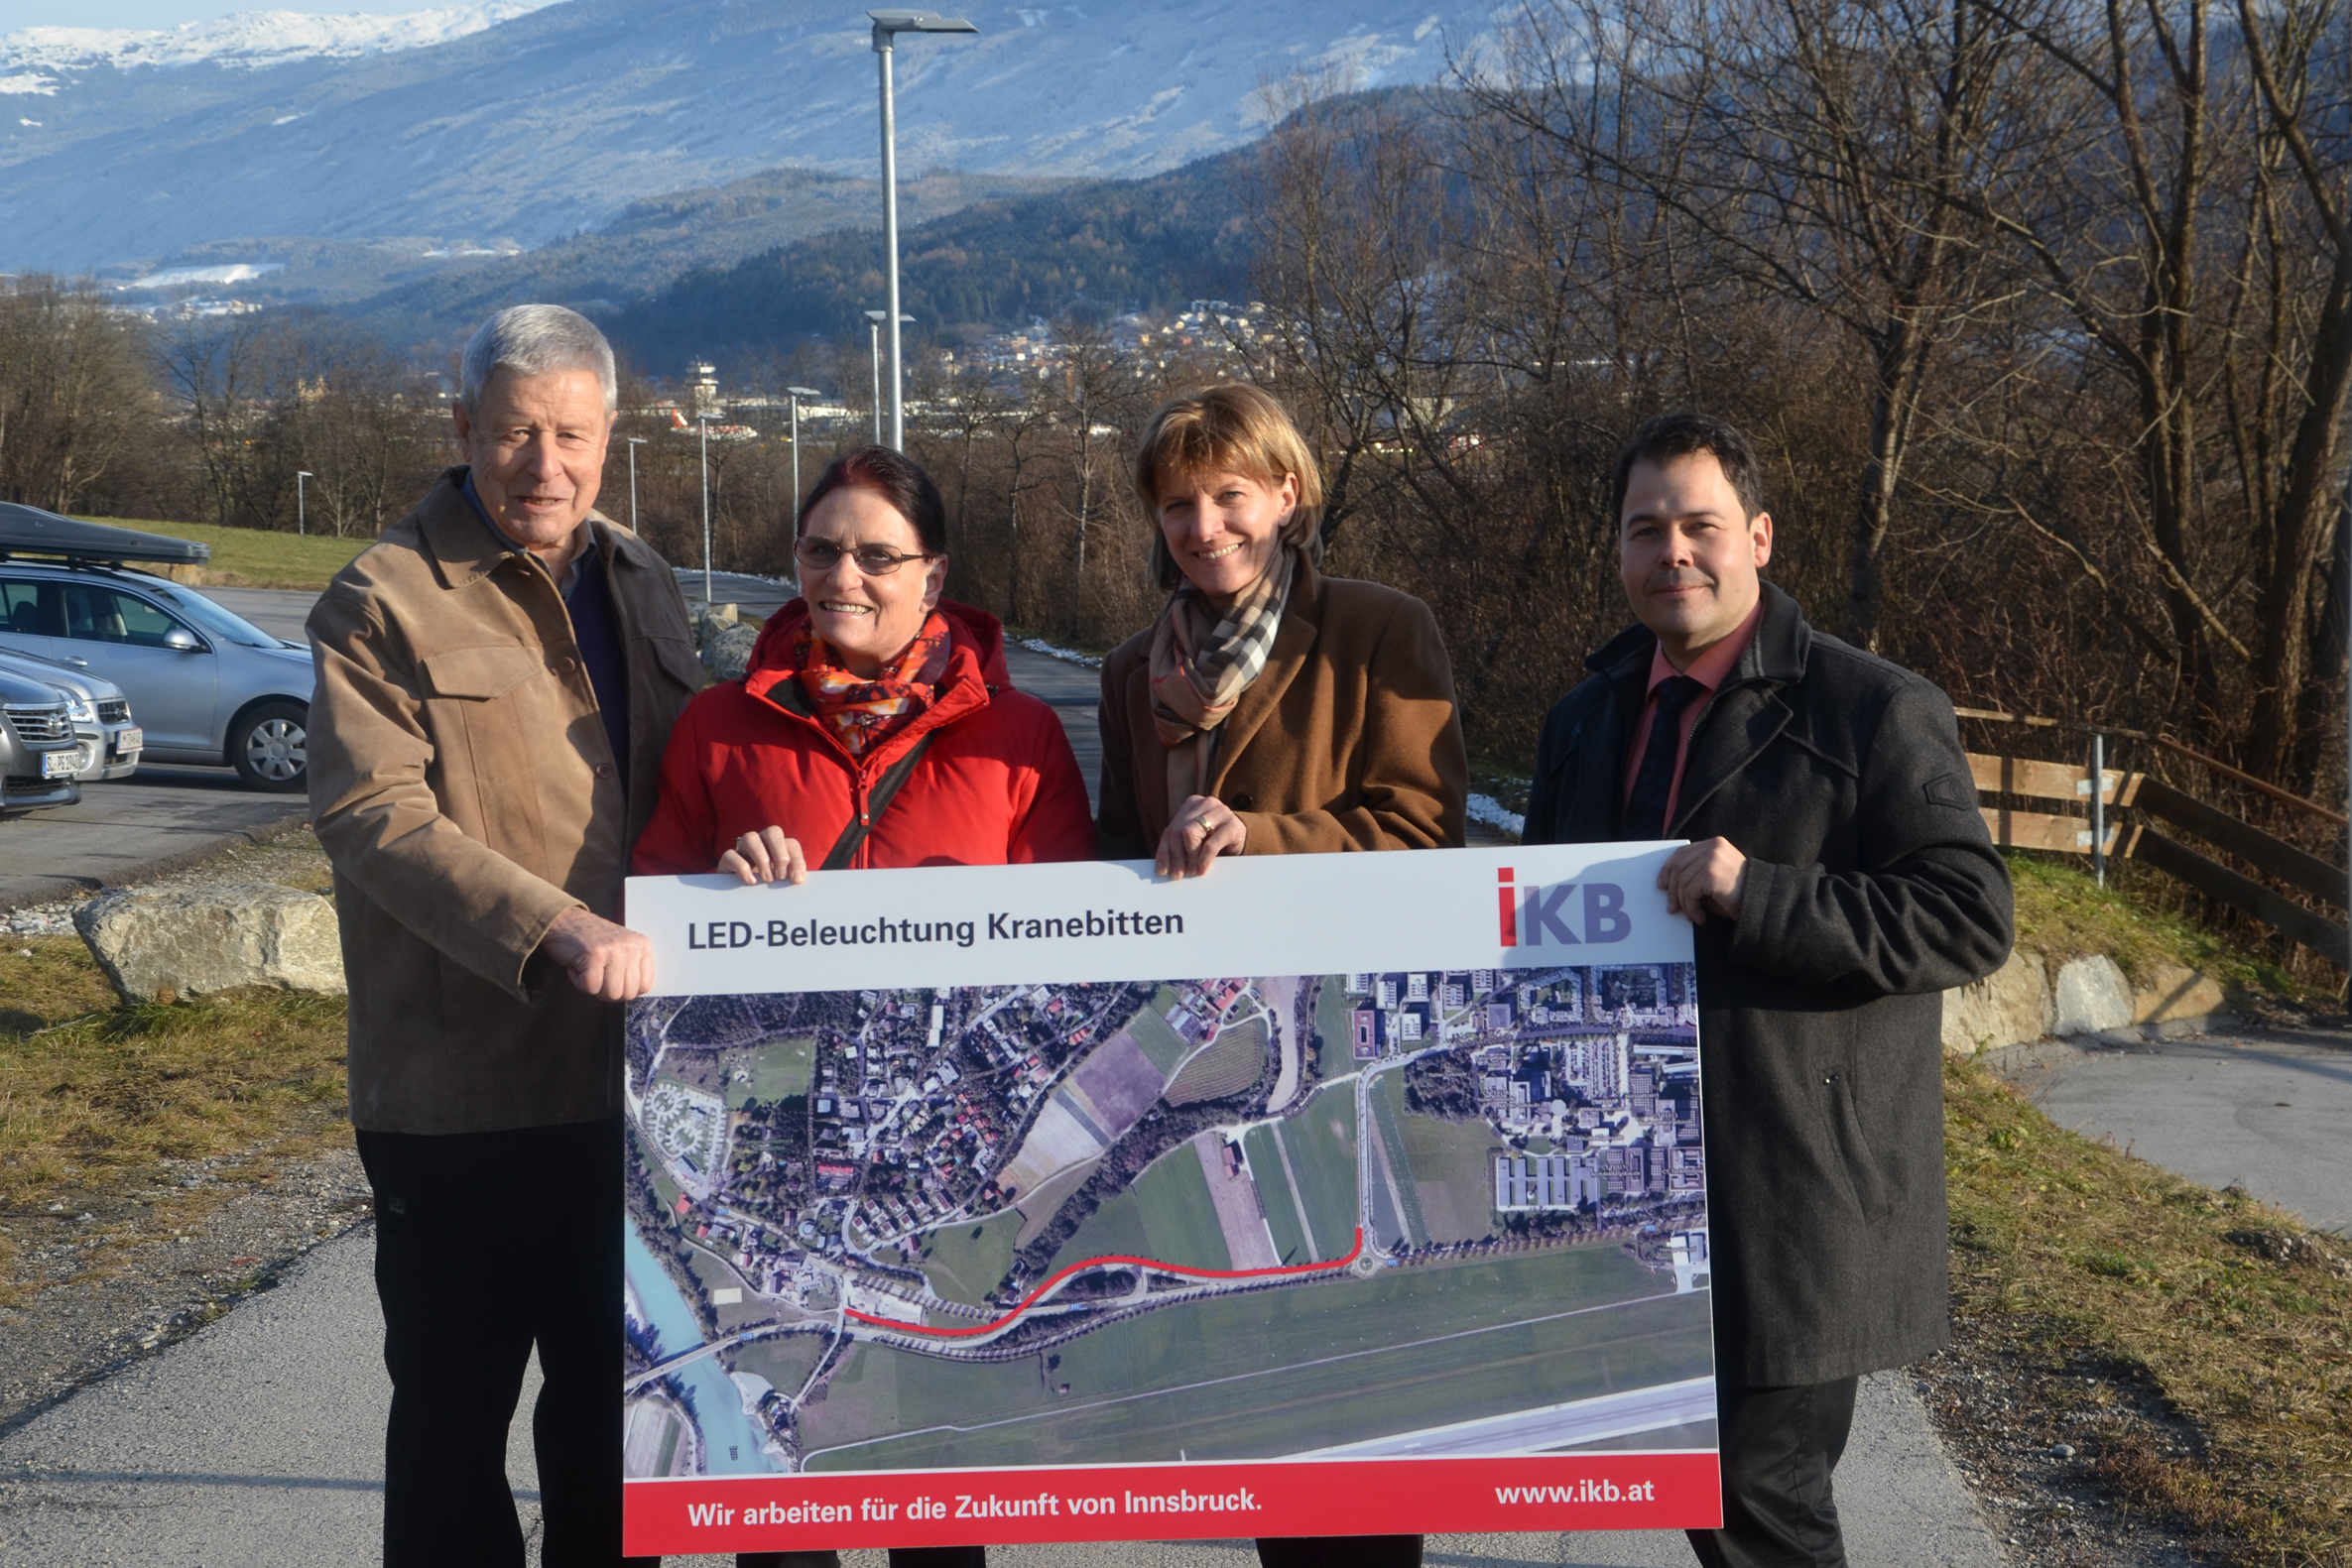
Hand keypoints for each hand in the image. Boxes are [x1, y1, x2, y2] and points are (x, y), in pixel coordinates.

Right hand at [539, 905, 656, 1000]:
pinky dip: (579, 982)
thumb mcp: (621, 948)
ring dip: (594, 987)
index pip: (645, 986)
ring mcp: (614, 950)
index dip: (626, 991)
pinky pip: (591, 987)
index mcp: (642, 946)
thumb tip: (635, 993)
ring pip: (611, 993)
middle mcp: (631, 947)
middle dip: (608, 992)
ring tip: (588, 970)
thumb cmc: (591, 939)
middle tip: (597, 977)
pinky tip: (576, 967)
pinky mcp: (595, 955)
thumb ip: (632, 968)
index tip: (613, 982)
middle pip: (628, 994)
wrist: (564, 921)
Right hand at [719, 826, 807, 885]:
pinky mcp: (728, 859)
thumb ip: (790, 876)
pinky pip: (731, 854)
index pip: (792, 844)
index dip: (797, 860)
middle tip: (780, 876)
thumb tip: (798, 879)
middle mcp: (761, 842)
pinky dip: (742, 867)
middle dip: (780, 854)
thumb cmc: (765, 884)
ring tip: (767, 879)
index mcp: (777, 846)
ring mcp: (743, 848)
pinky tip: (751, 881)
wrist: (738, 892)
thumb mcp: (780, 880)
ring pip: (750, 838)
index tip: (796, 880)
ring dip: (762, 859)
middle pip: (773, 832)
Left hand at [1156, 794, 1246, 878]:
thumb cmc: (1215, 840)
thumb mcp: (1196, 839)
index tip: (1162, 871)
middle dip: (1176, 856)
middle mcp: (1205, 803)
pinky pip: (1211, 845)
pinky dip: (1204, 860)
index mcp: (1192, 804)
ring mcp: (1220, 811)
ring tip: (1190, 873)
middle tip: (1177, 875)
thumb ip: (1180, 844)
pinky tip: (1202, 870)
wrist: (1244, 836)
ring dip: (1189, 858)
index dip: (1164, 852)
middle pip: (1178, 831)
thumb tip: (1162, 866)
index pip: (1171, 829)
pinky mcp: (1233, 824)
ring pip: (1190, 834)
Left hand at [1659, 837, 1747, 925]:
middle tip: (1672, 908)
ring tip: (1691, 915)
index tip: (1661, 885)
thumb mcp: (1714, 877)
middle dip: (1672, 890)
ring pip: (1682, 882)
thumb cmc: (1739, 893)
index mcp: (1714, 844)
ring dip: (1684, 903)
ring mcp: (1712, 858)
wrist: (1762, 901)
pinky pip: (1690, 893)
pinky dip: (1692, 908)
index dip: (1668, 870)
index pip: (1682, 853)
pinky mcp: (1711, 873)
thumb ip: (1696, 873)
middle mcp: (1713, 847)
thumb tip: (1667, 884)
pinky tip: (1700, 918)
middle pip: (1678, 867)